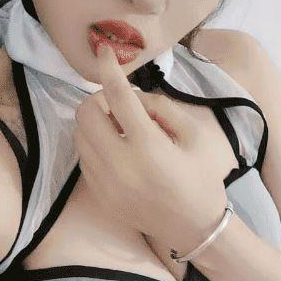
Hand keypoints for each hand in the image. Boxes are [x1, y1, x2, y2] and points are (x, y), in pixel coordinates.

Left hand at [73, 43, 227, 250]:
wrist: (194, 229)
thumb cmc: (202, 180)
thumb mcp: (195, 137)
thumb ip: (163, 108)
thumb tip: (134, 97)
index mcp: (148, 147)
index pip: (118, 96)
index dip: (108, 68)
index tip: (103, 51)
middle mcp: (119, 164)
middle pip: (85, 113)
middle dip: (99, 99)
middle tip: (121, 106)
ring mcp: (105, 182)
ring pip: (79, 135)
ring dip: (95, 121)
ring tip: (120, 128)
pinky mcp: (99, 194)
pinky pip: (84, 157)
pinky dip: (95, 144)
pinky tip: (117, 149)